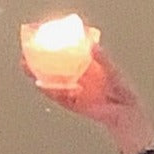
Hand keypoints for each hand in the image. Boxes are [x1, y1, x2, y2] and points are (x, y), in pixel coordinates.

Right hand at [21, 45, 153, 146]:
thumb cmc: (124, 93)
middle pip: (56, 69)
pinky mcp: (77, 105)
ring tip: (26, 68)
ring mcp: (77, 92)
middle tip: (26, 53)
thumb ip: (103, 60)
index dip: (54, 48)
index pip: (68, 56)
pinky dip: (51, 92)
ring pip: (54, 83)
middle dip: (40, 62)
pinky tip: (40, 85)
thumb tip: (93, 46)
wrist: (128, 114)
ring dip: (40, 76)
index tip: (40, 39)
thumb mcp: (114, 72)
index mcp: (88, 68)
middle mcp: (79, 80)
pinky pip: (61, 98)